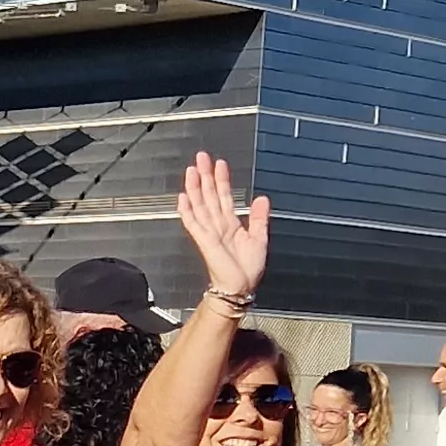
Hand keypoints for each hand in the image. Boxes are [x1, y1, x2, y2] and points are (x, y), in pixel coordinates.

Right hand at [175, 151, 272, 302]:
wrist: (240, 288)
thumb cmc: (248, 269)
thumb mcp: (260, 239)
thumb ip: (258, 218)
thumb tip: (262, 198)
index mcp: (231, 224)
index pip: (224, 196)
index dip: (222, 180)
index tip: (219, 164)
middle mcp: (218, 225)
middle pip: (209, 195)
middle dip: (205, 176)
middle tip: (201, 157)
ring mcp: (209, 232)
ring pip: (200, 205)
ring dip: (194, 188)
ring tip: (191, 171)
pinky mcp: (204, 241)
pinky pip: (193, 223)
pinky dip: (187, 211)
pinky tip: (183, 198)